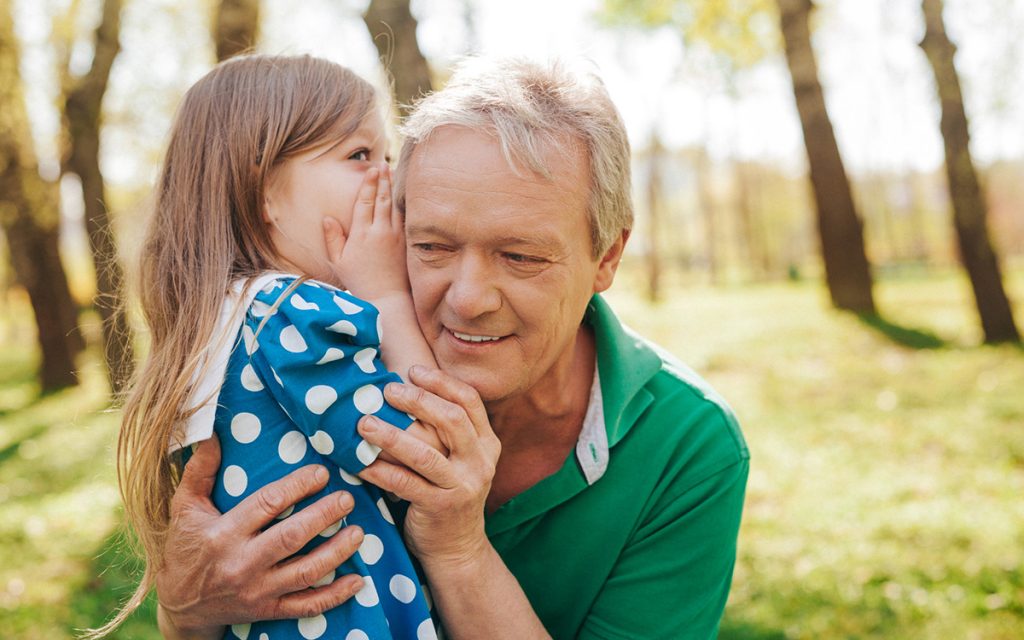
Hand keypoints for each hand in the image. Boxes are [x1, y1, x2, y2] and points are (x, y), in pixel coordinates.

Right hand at [156, 435, 365, 637]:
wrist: (180, 608)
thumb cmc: (185, 549)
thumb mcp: (184, 508)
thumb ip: (199, 471)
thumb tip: (211, 433)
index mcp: (223, 534)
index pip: (267, 504)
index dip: (297, 486)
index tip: (321, 473)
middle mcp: (241, 564)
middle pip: (291, 537)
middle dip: (323, 516)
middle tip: (347, 498)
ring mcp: (257, 591)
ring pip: (305, 572)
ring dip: (336, 552)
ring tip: (359, 532)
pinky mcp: (268, 611)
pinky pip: (306, 605)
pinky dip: (334, 596)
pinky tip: (357, 581)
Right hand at [323, 163, 408, 299]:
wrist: (386, 298)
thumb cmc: (359, 281)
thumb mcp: (339, 262)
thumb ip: (333, 238)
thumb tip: (327, 218)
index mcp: (361, 234)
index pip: (365, 201)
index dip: (368, 183)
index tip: (372, 168)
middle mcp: (380, 231)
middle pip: (382, 198)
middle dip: (382, 179)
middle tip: (383, 164)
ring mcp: (396, 236)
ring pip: (394, 206)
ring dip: (392, 189)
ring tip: (392, 174)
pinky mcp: (406, 243)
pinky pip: (404, 218)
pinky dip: (402, 205)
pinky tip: (402, 197)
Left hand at [356, 366, 500, 565]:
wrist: (457, 547)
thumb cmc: (447, 492)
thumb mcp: (458, 459)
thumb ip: (444, 430)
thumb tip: (403, 386)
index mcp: (486, 443)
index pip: (469, 401)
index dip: (441, 382)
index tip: (413, 370)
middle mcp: (480, 462)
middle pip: (451, 420)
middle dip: (417, 401)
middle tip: (386, 391)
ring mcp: (463, 486)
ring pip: (425, 454)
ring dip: (391, 435)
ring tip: (364, 423)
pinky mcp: (441, 507)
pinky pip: (405, 484)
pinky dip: (380, 471)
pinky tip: (360, 462)